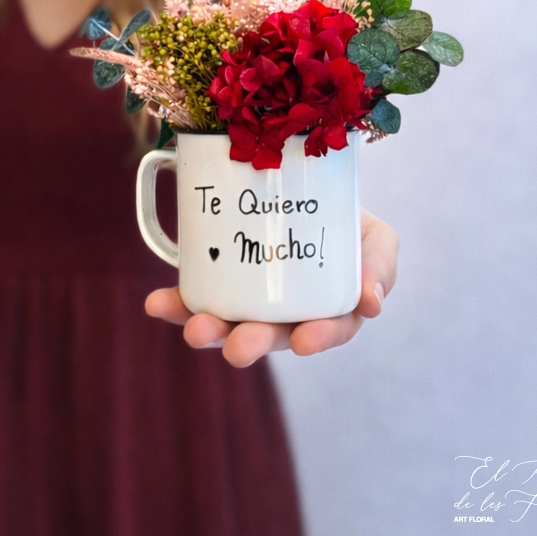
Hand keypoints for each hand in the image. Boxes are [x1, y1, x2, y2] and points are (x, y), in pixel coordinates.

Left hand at [144, 208, 397, 367]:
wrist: (309, 188)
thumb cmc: (348, 226)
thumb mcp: (377, 240)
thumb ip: (380, 267)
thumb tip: (372, 303)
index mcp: (325, 311)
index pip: (324, 332)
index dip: (316, 339)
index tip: (304, 340)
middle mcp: (283, 313)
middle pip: (268, 335)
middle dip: (251, 343)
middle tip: (240, 347)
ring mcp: (247, 299)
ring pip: (227, 323)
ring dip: (208, 330)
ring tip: (195, 329)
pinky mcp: (217, 281)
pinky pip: (194, 297)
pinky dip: (175, 305)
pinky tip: (156, 304)